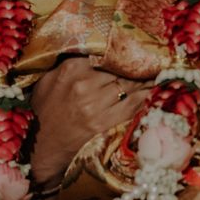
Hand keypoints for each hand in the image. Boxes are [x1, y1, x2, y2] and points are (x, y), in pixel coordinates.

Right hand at [30, 57, 148, 189]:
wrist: (42, 149)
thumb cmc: (45, 113)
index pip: (106, 55)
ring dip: (145, 81)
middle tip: (152, 64)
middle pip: (121, 70)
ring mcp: (96, 105)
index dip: (122, 56)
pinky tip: (154, 93)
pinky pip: (134, 105)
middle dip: (136, 68)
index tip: (134, 54)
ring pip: (130, 85)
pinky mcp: (106, 123)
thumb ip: (68, 64)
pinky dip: (146, 97)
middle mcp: (84, 84)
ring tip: (157, 76)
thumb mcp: (47, 81)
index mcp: (71, 69)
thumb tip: (92, 51)